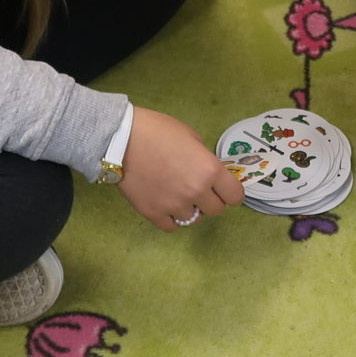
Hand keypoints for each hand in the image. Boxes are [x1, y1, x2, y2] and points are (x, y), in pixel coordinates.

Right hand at [118, 106, 246, 229]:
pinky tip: (165, 204)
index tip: (224, 189)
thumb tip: (209, 173)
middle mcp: (196, 192)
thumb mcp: (191, 136)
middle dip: (211, 200)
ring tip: (176, 194)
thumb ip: (205, 159)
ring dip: (189, 209)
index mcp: (210, 170)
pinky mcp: (154, 214)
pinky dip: (171, 218)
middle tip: (198, 189)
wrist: (120, 138)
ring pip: (193, 219)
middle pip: (216, 210)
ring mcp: (174, 205)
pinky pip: (172, 226)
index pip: (235, 196)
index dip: (231, 193)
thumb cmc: (157, 130)